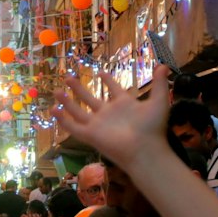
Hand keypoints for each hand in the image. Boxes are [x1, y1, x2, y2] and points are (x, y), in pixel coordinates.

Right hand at [56, 65, 171, 168]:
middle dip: (78, 89)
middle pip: (90, 99)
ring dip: (67, 101)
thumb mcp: (159, 101)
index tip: (101, 72)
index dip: (107, 81)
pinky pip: (73, 127)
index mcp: (124, 105)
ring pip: (78, 111)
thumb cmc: (152, 127)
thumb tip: (164, 66)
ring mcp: (98, 124)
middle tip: (68, 77)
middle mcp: (108, 114)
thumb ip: (160, 84)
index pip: (113, 89)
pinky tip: (53, 110)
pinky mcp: (90, 135)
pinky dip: (63, 119)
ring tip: (56, 91)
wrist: (145, 149)